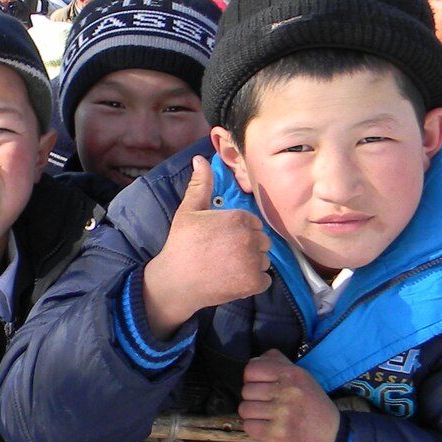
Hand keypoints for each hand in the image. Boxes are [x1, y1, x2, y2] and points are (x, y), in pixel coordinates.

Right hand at [140, 158, 271, 339]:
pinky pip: (265, 280)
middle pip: (262, 241)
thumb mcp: (188, 210)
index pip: (254, 223)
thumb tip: (200, 158)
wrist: (175, 281)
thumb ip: (200, 184)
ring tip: (228, 267)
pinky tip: (233, 279)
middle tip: (225, 254)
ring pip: (264, 260)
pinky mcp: (254, 283)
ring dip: (251, 264)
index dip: (240, 231)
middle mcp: (250, 238)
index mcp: (239, 217)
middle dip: (249, 246)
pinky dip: (253, 282)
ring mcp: (253, 262)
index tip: (223, 239)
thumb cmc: (181, 244)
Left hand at [239, 349, 339, 441]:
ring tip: (266, 417)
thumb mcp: (303, 378)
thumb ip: (278, 364)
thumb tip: (254, 360)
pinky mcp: (278, 433)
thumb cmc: (314, 406)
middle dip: (252, 399)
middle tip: (266, 405)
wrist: (332, 438)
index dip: (250, 378)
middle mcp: (287, 390)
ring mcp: (283, 413)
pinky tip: (266, 428)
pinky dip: (254, 429)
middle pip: (246, 391)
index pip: (252, 369)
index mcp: (292, 374)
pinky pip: (249, 426)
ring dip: (252, 415)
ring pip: (245, 409)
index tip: (260, 386)